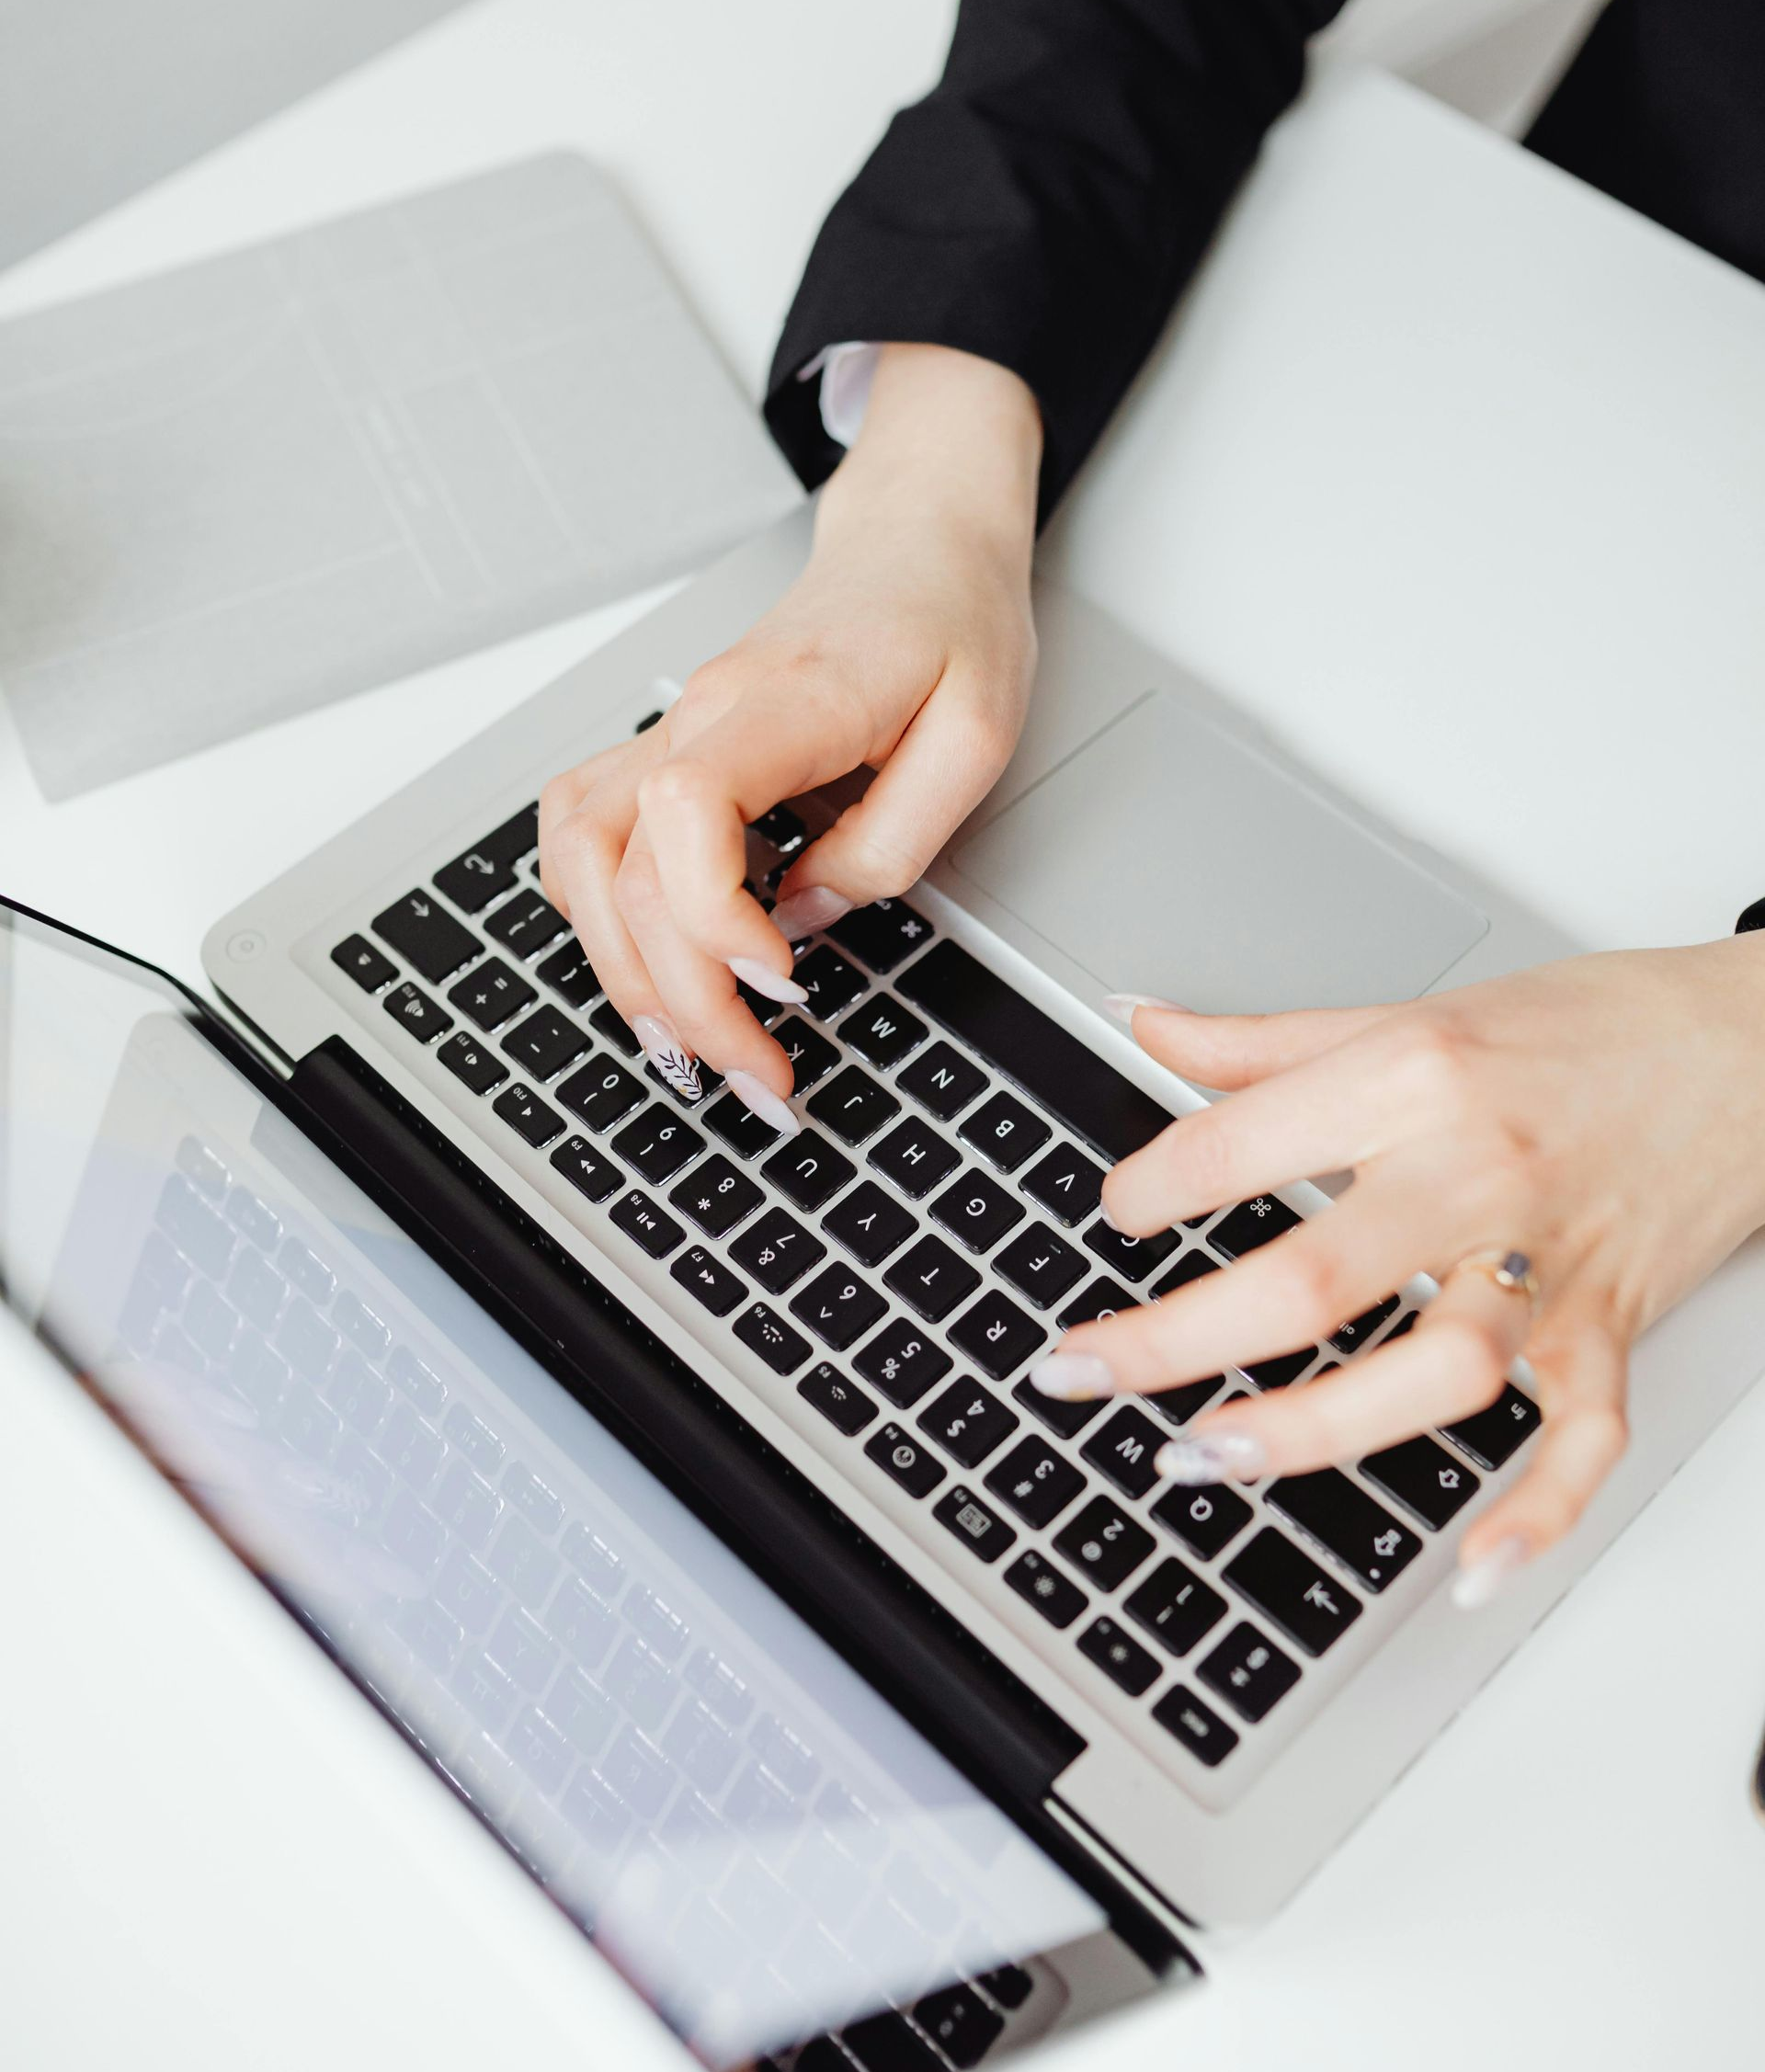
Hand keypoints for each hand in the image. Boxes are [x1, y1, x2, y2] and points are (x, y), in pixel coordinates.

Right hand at [539, 343, 1040, 1125]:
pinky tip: (646, 967)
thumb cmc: (952, 625)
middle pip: (627, 868)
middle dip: (684, 998)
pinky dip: (598, 916)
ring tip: (688, 1049)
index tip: (781, 983)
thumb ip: (892, 839)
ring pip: (581, 860)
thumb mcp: (975, 738)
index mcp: (783, 702)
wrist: (918, 543)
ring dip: (621, 969)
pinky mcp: (669, 754)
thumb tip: (804, 915)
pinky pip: (585, 836)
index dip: (712, 917)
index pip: (683, 807)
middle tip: (760, 1078)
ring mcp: (671, 733)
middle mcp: (700, 716)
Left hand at [1030, 940, 1764, 1599]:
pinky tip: (1466, 1570)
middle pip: (1310, 1279)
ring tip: (1202, 1455)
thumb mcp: (1408, 1011)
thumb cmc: (1586, 1028)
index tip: (1113, 1214)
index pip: (1243, 1144)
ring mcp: (1548, 1264)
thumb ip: (1263, 1038)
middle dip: (1174, 1338)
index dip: (1152, 1187)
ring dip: (1312, 1430)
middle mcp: (1477, 1173)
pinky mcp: (1610, 1328)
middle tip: (1078, 1370)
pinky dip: (1534, 1513)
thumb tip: (1143, 1021)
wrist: (1755, 1047)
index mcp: (1416, 1078)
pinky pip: (1582, 1441)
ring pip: (1434, 1374)